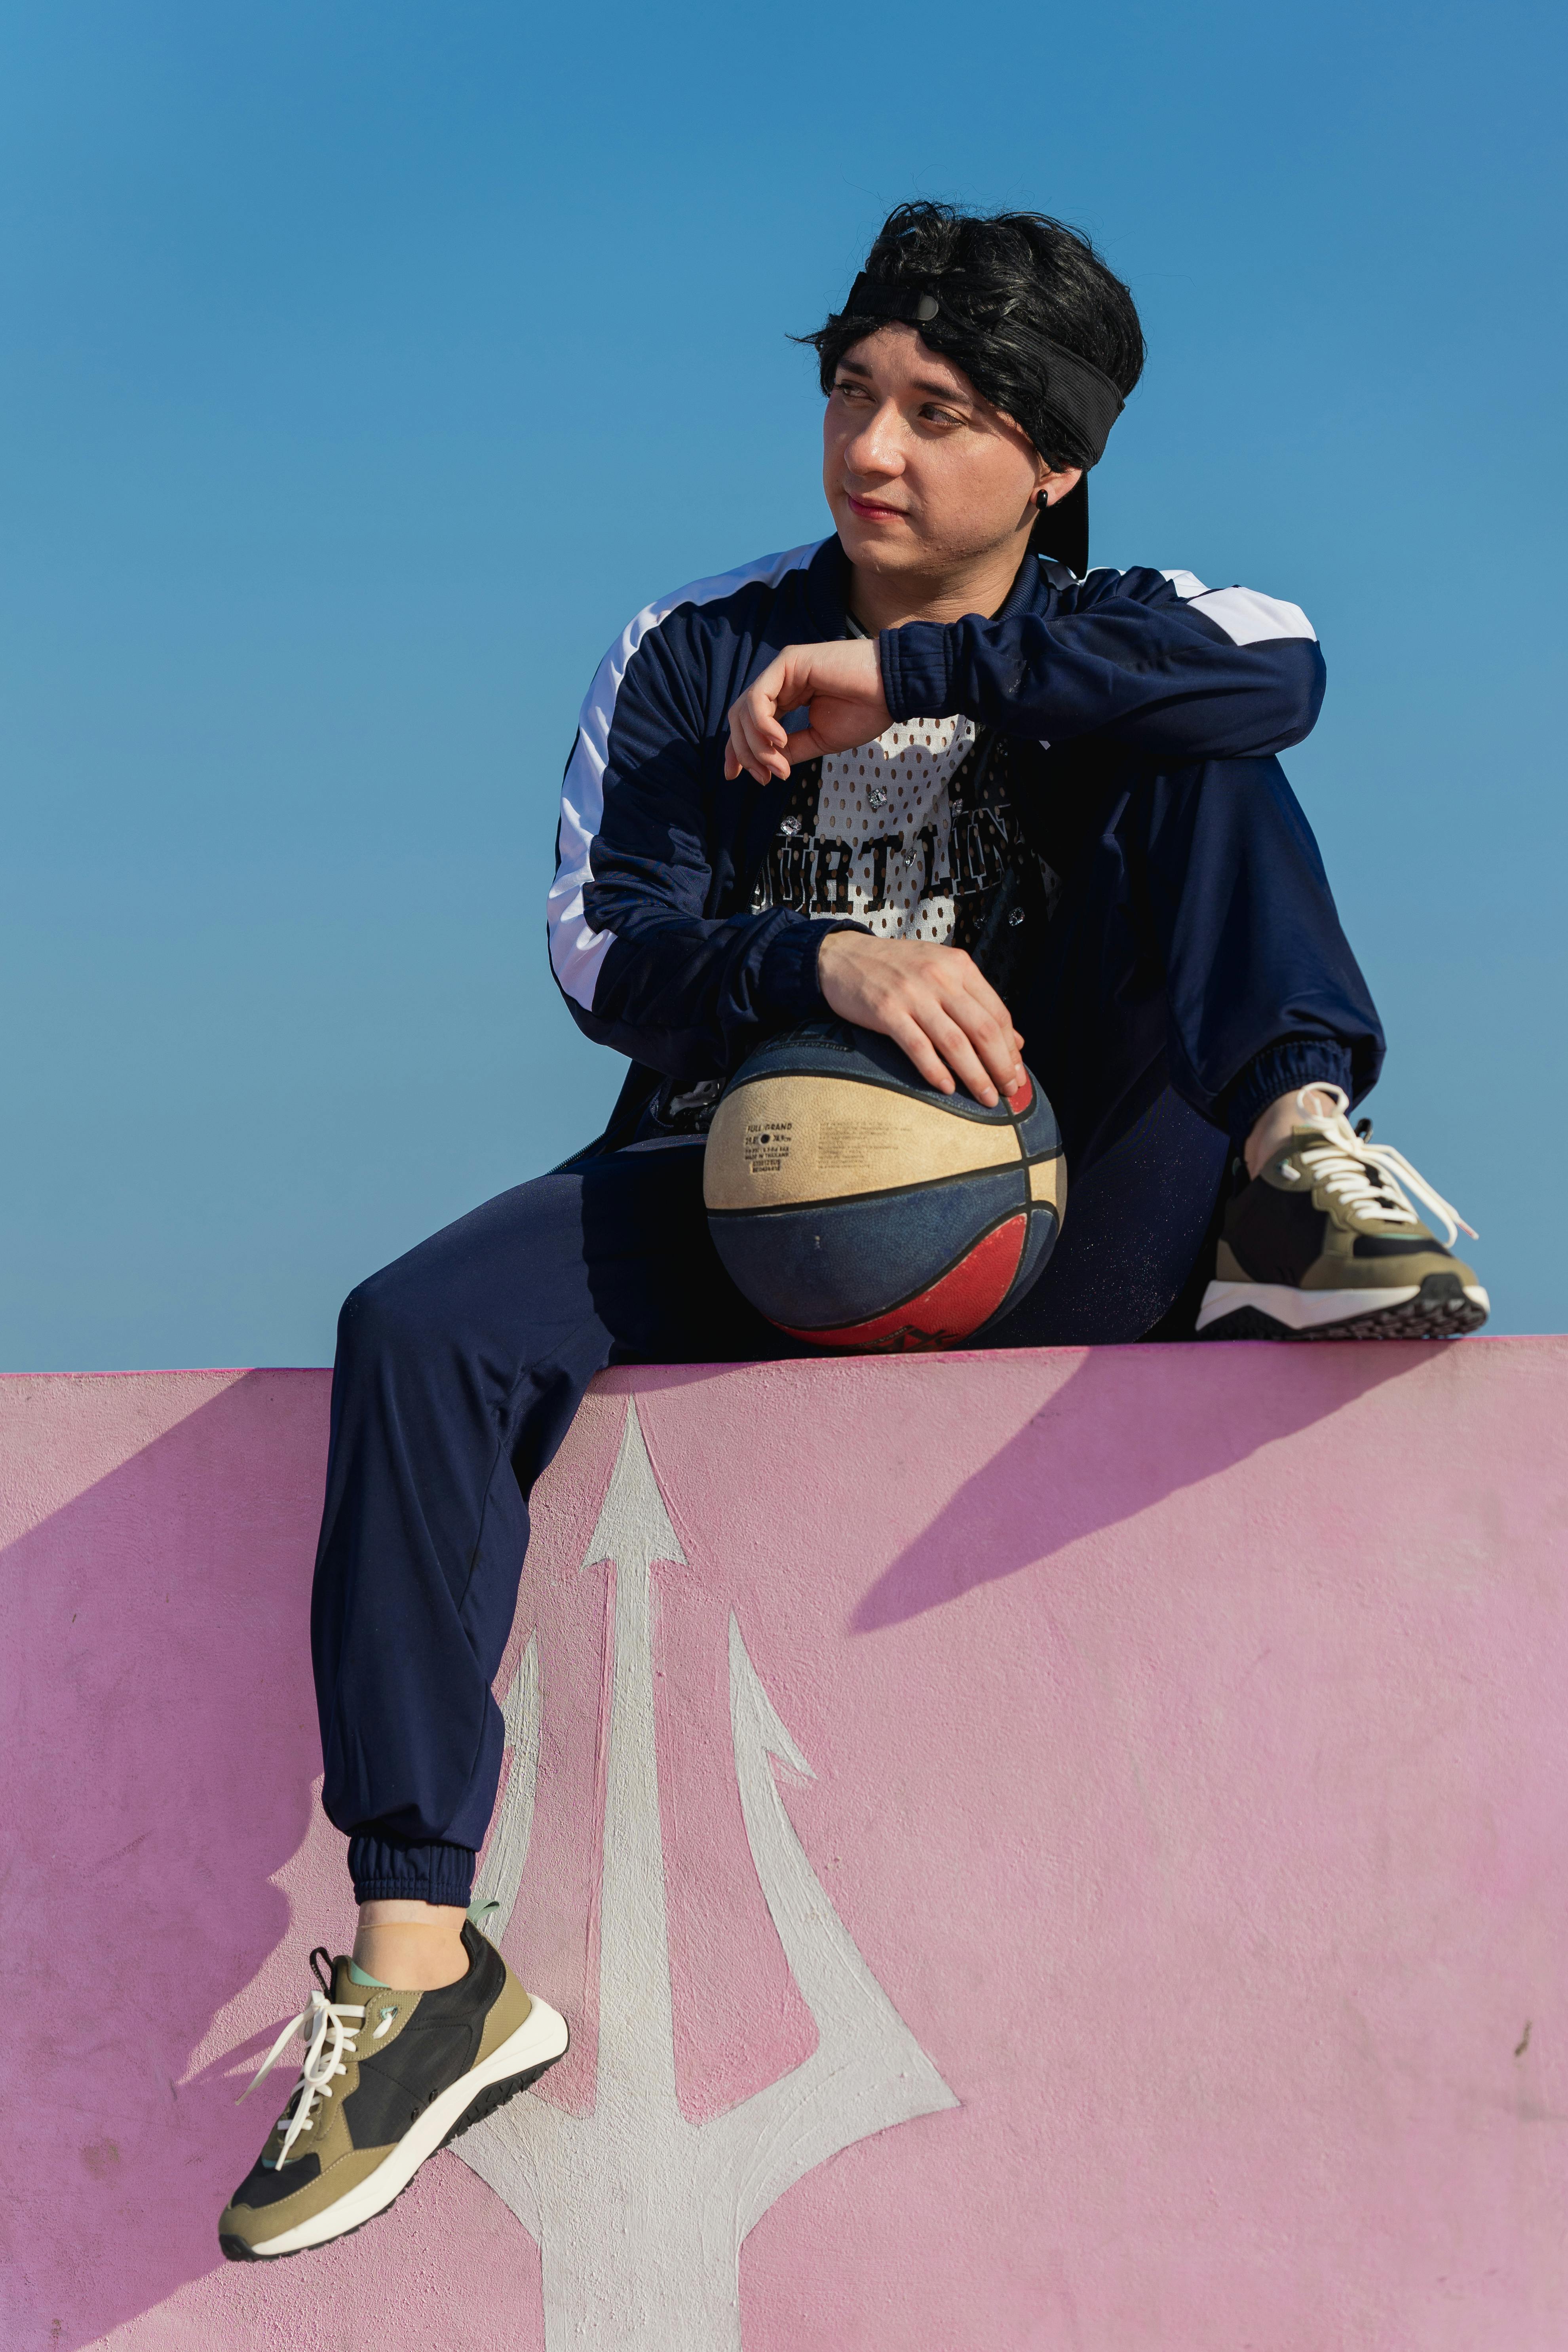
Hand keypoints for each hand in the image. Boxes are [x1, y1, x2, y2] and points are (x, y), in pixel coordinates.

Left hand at [725, 638, 890, 783]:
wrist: (892, 691)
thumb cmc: (865, 711)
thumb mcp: (820, 740)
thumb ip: (791, 749)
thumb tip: (766, 765)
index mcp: (787, 697)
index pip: (749, 723)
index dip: (737, 750)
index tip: (734, 776)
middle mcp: (780, 682)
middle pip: (740, 718)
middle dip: (745, 752)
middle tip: (764, 777)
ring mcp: (782, 670)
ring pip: (745, 709)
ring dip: (756, 745)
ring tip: (778, 764)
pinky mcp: (788, 662)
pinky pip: (759, 697)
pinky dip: (762, 724)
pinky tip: (779, 740)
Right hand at [817, 931, 1025, 1106]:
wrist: (842, 956)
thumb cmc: (895, 967)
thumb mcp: (942, 971)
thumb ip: (976, 1002)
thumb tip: (1015, 1042)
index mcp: (959, 966)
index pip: (998, 1013)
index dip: (1011, 1048)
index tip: (1017, 1073)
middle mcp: (940, 977)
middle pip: (983, 1030)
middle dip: (1001, 1066)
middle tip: (1009, 1091)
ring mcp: (913, 994)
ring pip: (955, 1043)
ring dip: (975, 1076)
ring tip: (986, 1097)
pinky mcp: (887, 1011)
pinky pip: (918, 1048)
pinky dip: (935, 1071)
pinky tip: (947, 1088)